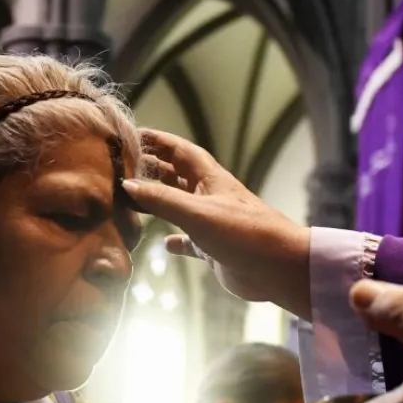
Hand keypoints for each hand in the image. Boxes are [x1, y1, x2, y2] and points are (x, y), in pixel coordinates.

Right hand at [122, 129, 313, 318]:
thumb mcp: (197, 212)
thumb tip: (127, 185)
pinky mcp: (214, 247)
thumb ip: (162, 199)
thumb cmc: (242, 232)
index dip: (158, 141)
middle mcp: (210, 196)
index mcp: (210, 178)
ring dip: (160, 202)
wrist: (278, 267)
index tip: (132, 135)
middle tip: (124, 167)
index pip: (180, 151)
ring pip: (180, 206)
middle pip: (176, 175)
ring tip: (133, 200)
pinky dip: (176, 241)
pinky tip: (165, 244)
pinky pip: (190, 240)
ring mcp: (212, 222)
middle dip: (153, 169)